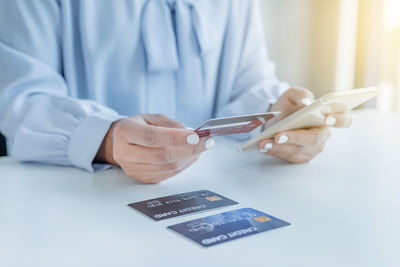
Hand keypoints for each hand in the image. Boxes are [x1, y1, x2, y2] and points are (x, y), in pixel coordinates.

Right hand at [95, 114, 213, 183]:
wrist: (121, 143)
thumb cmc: (138, 127)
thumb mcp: (151, 117)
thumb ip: (170, 124)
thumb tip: (189, 133)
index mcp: (125, 132)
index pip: (152, 137)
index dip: (175, 137)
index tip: (195, 135)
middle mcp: (125, 153)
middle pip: (161, 155)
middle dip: (187, 149)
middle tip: (205, 142)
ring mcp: (132, 169)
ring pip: (166, 168)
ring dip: (188, 158)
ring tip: (200, 148)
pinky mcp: (141, 179)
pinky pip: (167, 174)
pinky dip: (182, 165)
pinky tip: (190, 156)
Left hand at [258, 87, 350, 162]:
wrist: (276, 117)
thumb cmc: (289, 105)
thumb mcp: (292, 94)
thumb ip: (301, 94)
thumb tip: (306, 101)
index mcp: (328, 116)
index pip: (343, 119)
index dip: (338, 120)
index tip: (325, 118)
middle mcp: (323, 134)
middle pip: (314, 139)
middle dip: (296, 138)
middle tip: (278, 135)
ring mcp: (313, 147)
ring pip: (299, 150)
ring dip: (280, 147)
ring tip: (264, 143)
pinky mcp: (301, 156)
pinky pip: (290, 156)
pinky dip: (276, 151)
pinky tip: (264, 146)